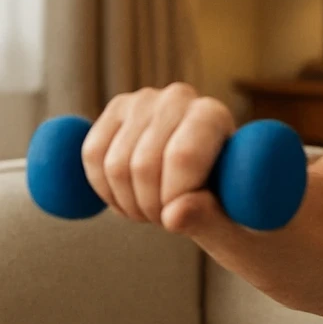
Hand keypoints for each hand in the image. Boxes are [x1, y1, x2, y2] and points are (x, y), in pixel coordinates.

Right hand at [81, 83, 234, 232]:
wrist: (212, 187)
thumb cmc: (228, 210)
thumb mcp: (229, 226)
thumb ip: (209, 221)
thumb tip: (174, 214)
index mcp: (215, 117)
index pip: (182, 157)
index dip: (172, 199)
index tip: (179, 219)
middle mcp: (179, 98)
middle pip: (144, 165)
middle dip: (150, 207)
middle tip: (166, 219)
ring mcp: (142, 101)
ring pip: (114, 165)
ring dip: (128, 204)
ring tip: (152, 210)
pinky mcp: (114, 111)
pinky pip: (92, 156)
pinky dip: (104, 190)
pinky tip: (128, 198)